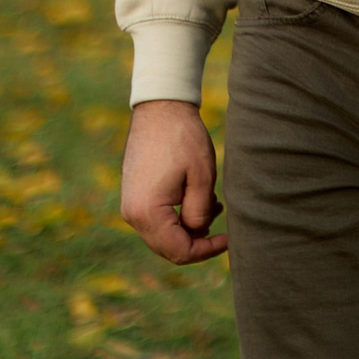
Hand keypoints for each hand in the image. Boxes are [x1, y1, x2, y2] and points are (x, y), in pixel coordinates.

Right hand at [120, 99, 226, 264]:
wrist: (161, 108)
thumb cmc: (184, 138)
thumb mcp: (202, 178)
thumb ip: (200, 213)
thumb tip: (198, 233)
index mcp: (147, 212)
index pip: (179, 250)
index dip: (207, 250)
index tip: (228, 239)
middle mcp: (132, 214)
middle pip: (168, 248)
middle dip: (198, 242)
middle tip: (223, 227)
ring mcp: (130, 205)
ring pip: (163, 235)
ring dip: (189, 228)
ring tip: (214, 205)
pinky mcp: (134, 195)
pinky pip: (157, 219)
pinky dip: (178, 217)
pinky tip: (198, 198)